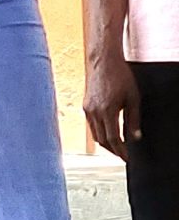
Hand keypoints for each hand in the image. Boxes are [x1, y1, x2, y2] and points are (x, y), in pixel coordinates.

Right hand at [85, 44, 141, 159]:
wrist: (103, 61)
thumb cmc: (120, 76)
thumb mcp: (133, 97)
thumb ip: (133, 119)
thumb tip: (135, 137)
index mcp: (107, 111)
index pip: (113, 139)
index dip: (120, 151)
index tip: (126, 158)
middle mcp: (94, 112)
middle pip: (102, 140)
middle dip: (113, 150)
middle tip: (122, 155)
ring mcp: (88, 110)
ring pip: (95, 135)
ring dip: (106, 143)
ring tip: (116, 146)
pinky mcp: (85, 107)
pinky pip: (91, 126)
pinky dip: (99, 133)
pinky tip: (107, 132)